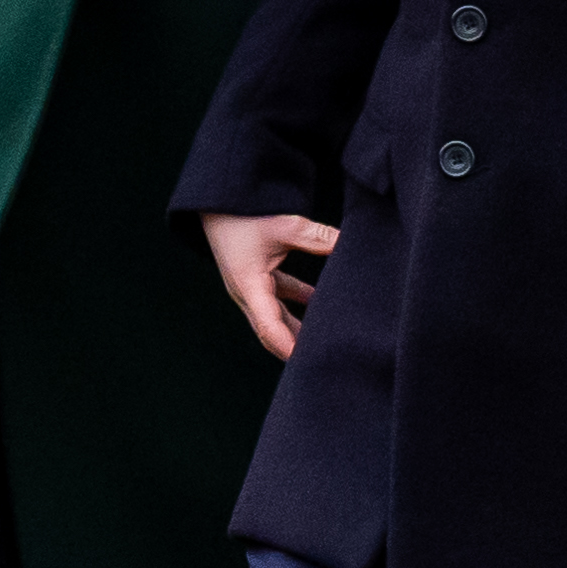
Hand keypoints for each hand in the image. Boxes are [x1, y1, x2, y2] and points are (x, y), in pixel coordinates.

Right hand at [200, 209, 336, 363]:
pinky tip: (321, 304)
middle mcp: (247, 293)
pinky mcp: (256, 279)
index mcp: (249, 285)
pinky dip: (299, 303)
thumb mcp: (282, 226)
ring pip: (276, 318)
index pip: (269, 326)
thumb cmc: (244, 216)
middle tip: (321, 363)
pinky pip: (278, 300)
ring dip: (298, 328)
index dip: (288, 345)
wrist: (218, 204)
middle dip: (294, 348)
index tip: (305, 362)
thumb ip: (316, 237)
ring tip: (325, 341)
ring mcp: (250, 288)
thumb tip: (347, 243)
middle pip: (272, 331)